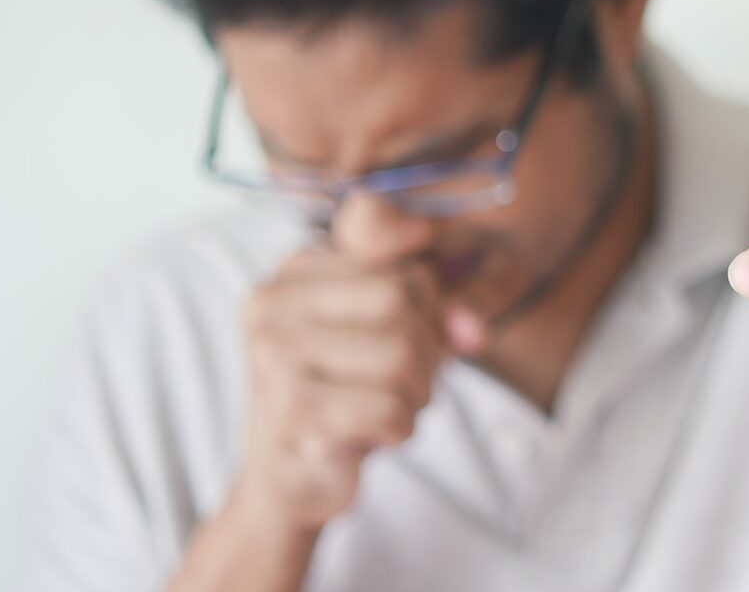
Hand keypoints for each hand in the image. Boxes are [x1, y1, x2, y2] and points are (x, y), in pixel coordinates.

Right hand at [228, 245, 448, 532]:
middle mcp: (274, 302)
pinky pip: (390, 408)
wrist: (288, 480)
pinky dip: (400, 428)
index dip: (431, 312)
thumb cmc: (345, 395)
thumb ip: (437, 310)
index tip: (410, 343)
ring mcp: (276, 355)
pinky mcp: (293, 410)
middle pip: (401, 300)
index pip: (405, 268)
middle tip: (404, 385)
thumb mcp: (389, 333)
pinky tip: (370, 435)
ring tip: (386, 408)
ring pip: (400, 354)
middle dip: (426, 352)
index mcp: (296, 269)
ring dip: (416, 394)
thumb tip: (474, 329)